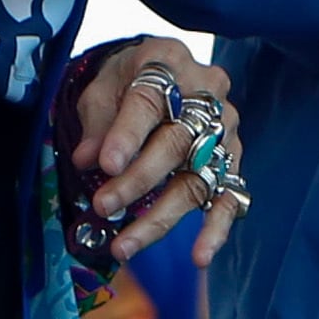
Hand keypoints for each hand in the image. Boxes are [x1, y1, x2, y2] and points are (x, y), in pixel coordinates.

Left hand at [68, 37, 243, 267]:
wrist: (159, 74)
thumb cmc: (125, 81)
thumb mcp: (102, 88)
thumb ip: (96, 122)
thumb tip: (85, 160)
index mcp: (168, 61)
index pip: (149, 99)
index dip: (127, 134)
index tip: (105, 164)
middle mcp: (206, 92)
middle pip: (176, 141)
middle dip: (138, 179)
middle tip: (103, 206)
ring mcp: (225, 128)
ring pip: (197, 177)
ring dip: (160, 217)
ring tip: (123, 246)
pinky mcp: (233, 159)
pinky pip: (231, 198)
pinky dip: (215, 229)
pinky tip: (199, 256)